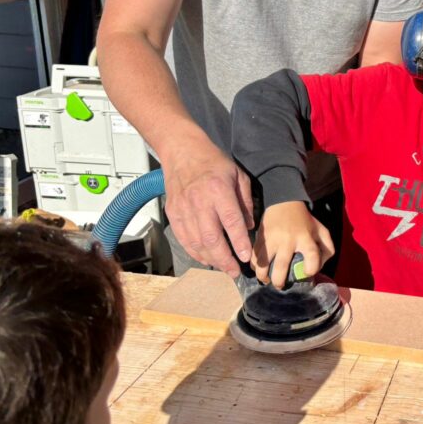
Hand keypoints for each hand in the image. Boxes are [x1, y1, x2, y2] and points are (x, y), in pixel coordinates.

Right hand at [161, 136, 253, 276]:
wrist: (182, 151)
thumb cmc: (213, 162)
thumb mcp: (238, 175)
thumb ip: (245, 202)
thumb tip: (249, 226)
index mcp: (218, 190)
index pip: (231, 221)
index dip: (239, 241)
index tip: (246, 257)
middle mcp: (199, 201)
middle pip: (211, 237)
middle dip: (224, 259)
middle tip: (234, 272)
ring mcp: (183, 208)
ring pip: (196, 242)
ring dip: (210, 259)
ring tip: (223, 268)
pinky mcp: (173, 213)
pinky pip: (183, 239)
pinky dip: (194, 252)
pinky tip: (206, 259)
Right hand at [254, 201, 334, 286]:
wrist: (284, 202)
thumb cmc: (304, 221)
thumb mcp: (321, 231)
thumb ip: (326, 249)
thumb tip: (318, 269)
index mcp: (306, 238)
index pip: (312, 255)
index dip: (311, 269)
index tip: (307, 273)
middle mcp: (288, 240)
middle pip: (281, 267)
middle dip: (279, 282)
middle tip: (281, 285)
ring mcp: (272, 240)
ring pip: (262, 264)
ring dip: (263, 277)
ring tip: (267, 280)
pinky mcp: (260, 238)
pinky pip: (253, 258)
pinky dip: (254, 267)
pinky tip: (260, 269)